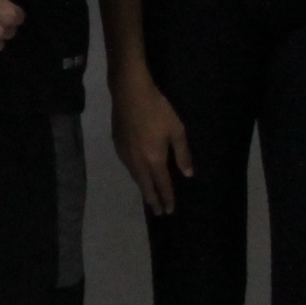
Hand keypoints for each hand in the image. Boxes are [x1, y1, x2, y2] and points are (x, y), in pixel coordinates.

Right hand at [110, 72, 195, 215]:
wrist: (130, 92)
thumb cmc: (158, 109)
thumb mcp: (177, 130)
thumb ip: (182, 153)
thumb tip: (187, 174)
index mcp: (154, 159)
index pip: (162, 184)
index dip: (167, 198)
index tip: (169, 211)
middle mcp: (137, 161)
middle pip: (145, 185)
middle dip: (152, 199)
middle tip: (157, 212)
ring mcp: (125, 153)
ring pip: (134, 176)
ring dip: (142, 187)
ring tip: (147, 194)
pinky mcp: (117, 144)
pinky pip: (127, 165)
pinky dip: (134, 174)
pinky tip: (136, 172)